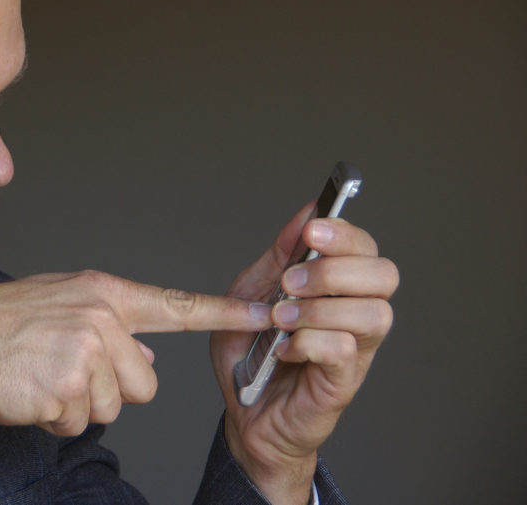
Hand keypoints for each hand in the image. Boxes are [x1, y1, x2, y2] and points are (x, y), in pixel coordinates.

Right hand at [0, 271, 271, 435]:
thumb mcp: (57, 307)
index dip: (224, 314)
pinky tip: (28, 391)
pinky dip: (53, 418)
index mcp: (101, 293)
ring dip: (77, 406)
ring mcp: (85, 348)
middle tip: (62, 371)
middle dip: (110, 390)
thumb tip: (146, 355)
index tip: (264, 315)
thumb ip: (106, 325)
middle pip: (144, 382)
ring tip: (40, 378)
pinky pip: (79, 421)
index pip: (174, 306)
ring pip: (114, 407)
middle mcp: (100, 315)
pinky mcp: (68, 381)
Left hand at [210, 204, 398, 503]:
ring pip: (373, 312)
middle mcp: (355, 315)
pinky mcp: (343, 382)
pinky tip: (283, 350)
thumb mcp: (251, 293)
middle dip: (334, 269)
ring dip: (320, 308)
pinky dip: (308, 342)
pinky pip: (344, 350)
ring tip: (281, 318)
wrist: (244, 414)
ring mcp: (356, 350)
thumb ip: (277, 257)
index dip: (345, 233)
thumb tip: (305, 213)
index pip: (365, 248)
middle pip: (383, 274)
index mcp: (338, 289)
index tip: (312, 228)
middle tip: (291, 281)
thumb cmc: (252, 355)